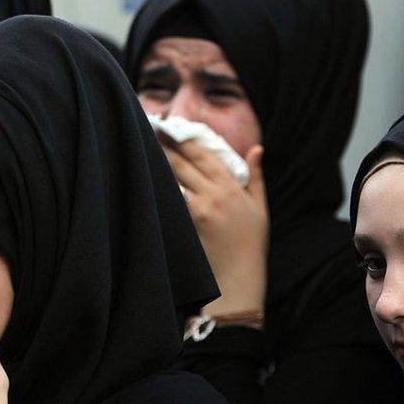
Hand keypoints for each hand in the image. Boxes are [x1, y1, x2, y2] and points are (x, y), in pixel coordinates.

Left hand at [162, 139, 268, 324]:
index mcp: (231, 187)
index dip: (186, 138)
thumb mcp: (260, 207)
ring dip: (157, 163)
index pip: (204, 155)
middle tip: (150, 129)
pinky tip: (146, 177)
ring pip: (172, 179)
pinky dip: (159, 188)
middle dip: (165, 144)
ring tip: (143, 149)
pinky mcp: (186, 225)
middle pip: (182, 162)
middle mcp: (213, 195)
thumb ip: (255, 176)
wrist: (239, 277)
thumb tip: (257, 148)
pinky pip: (170, 200)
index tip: (173, 126)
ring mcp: (197, 210)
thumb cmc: (251, 243)